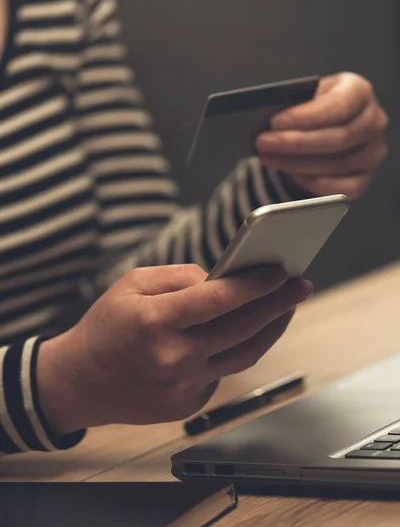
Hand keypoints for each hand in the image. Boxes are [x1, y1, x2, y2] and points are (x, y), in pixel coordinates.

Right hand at [37, 264, 312, 433]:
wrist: (80, 381)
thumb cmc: (106, 326)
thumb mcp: (132, 284)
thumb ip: (180, 277)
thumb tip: (223, 278)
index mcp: (155, 321)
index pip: (219, 299)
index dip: (255, 284)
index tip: (280, 271)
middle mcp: (173, 357)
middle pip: (242, 328)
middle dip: (278, 304)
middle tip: (300, 286)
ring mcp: (183, 385)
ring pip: (244, 355)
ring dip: (271, 329)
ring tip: (285, 308)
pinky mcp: (188, 404)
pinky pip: (224, 372)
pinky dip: (238, 350)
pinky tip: (245, 333)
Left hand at [256, 73, 388, 198]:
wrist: (326, 126)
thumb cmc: (315, 108)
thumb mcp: (307, 95)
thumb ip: (295, 102)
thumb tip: (269, 117)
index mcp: (359, 91)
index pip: (338, 106)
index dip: (305, 116)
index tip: (275, 122)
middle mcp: (373, 121)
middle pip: (337, 138)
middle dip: (295, 143)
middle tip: (265, 143)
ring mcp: (373, 152)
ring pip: (337, 164)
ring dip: (297, 164)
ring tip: (269, 157)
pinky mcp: (365, 178)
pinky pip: (342, 188)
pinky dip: (314, 183)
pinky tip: (292, 174)